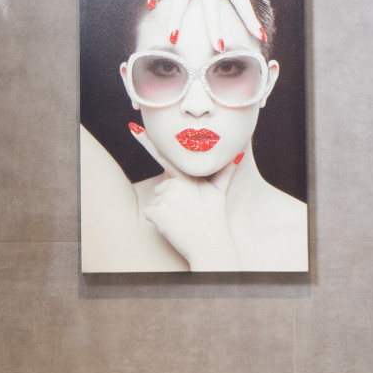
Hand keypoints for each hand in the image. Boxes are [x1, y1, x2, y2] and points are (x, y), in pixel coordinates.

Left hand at [129, 127, 242, 269]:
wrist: (209, 244)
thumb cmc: (214, 218)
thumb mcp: (219, 193)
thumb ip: (225, 172)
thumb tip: (240, 154)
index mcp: (187, 178)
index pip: (165, 157)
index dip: (147, 142)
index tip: (133, 128)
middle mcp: (174, 186)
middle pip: (163, 188)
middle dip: (171, 198)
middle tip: (187, 211)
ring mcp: (165, 200)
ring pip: (157, 201)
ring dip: (165, 210)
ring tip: (181, 219)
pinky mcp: (157, 214)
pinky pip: (150, 213)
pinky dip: (158, 221)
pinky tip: (172, 225)